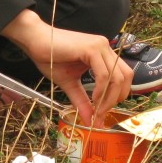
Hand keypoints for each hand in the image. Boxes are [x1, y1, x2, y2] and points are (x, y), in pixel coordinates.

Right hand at [0, 9, 131, 126]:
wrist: (35, 40)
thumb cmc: (50, 57)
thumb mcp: (69, 83)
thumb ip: (82, 101)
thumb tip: (90, 121)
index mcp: (103, 54)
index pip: (123, 76)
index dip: (117, 96)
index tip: (102, 113)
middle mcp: (105, 48)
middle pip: (126, 77)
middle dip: (116, 99)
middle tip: (101, 114)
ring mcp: (100, 46)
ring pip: (117, 77)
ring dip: (109, 98)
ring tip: (97, 110)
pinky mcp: (91, 48)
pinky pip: (104, 74)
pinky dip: (101, 90)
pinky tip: (93, 99)